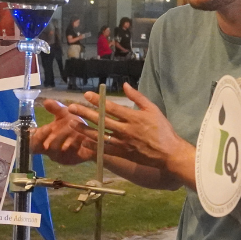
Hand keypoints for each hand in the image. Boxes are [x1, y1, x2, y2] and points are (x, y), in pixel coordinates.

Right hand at [31, 99, 97, 164]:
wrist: (92, 136)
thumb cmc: (74, 126)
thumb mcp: (65, 115)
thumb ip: (56, 109)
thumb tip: (46, 101)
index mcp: (46, 139)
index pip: (34, 142)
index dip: (37, 137)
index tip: (43, 128)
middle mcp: (51, 149)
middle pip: (46, 146)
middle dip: (50, 136)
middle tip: (53, 128)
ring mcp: (61, 156)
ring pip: (57, 149)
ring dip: (62, 139)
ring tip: (69, 130)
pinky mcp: (72, 160)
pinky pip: (71, 155)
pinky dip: (75, 145)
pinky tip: (81, 138)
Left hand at [63, 84, 192, 179]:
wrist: (168, 152)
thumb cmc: (162, 129)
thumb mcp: (153, 109)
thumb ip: (138, 97)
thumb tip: (125, 85)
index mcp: (134, 117)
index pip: (111, 108)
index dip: (98, 100)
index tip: (86, 95)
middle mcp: (126, 130)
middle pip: (101, 121)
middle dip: (85, 113)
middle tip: (72, 108)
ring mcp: (122, 143)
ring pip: (99, 136)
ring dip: (84, 129)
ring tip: (72, 123)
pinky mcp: (122, 153)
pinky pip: (104, 149)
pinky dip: (93, 145)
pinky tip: (83, 140)